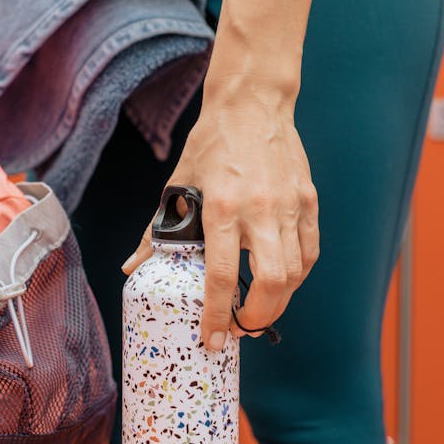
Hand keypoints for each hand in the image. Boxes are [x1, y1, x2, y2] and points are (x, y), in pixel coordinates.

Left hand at [122, 91, 319, 349]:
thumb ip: (158, 231)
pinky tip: (281, 281)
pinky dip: (297, 275)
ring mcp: (290, 205)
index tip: (211, 340)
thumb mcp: (178, 184)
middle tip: (241, 329)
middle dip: (257, 318)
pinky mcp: (309, 200)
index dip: (216, 315)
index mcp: (222, 207)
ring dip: (279, 302)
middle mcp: (260, 209)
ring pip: (296, 273)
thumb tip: (133, 268)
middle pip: (271, 283)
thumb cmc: (211, 144)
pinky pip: (310, 251)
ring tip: (259, 310)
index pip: (220, 275)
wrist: (253, 103)